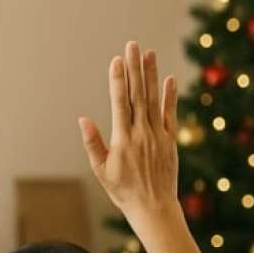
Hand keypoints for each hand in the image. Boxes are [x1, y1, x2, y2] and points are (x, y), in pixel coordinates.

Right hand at [79, 42, 178, 222]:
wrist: (153, 207)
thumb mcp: (101, 169)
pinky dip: (170, 95)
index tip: (116, 60)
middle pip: (138, 94)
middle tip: (132, 45)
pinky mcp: (170, 140)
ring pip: (154, 99)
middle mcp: (142, 133)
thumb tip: (83, 119)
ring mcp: (158, 135)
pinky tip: (169, 79)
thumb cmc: (122, 190)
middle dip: (134, 68)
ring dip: (151, 75)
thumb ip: (92, 142)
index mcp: (122, 139)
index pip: (120, 102)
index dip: (118, 80)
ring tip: (148, 53)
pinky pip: (170, 113)